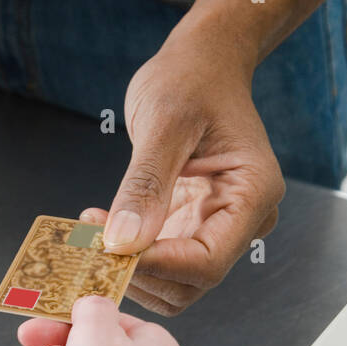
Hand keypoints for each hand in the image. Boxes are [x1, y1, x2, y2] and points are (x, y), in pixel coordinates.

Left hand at [81, 26, 284, 315]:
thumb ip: (146, 185)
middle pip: (193, 282)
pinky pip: (165, 262)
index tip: (110, 252)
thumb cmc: (192, 79)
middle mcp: (245, 221)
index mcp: (254, 195)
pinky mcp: (197, 226)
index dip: (158, 266)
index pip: (208, 262)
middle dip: (141, 272)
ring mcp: (222, 227)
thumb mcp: (164, 122)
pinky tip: (106, 226)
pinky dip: (132, 257)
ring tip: (95, 231)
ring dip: (132, 270)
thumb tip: (123, 242)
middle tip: (92, 243)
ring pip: (177, 283)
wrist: (205, 62)